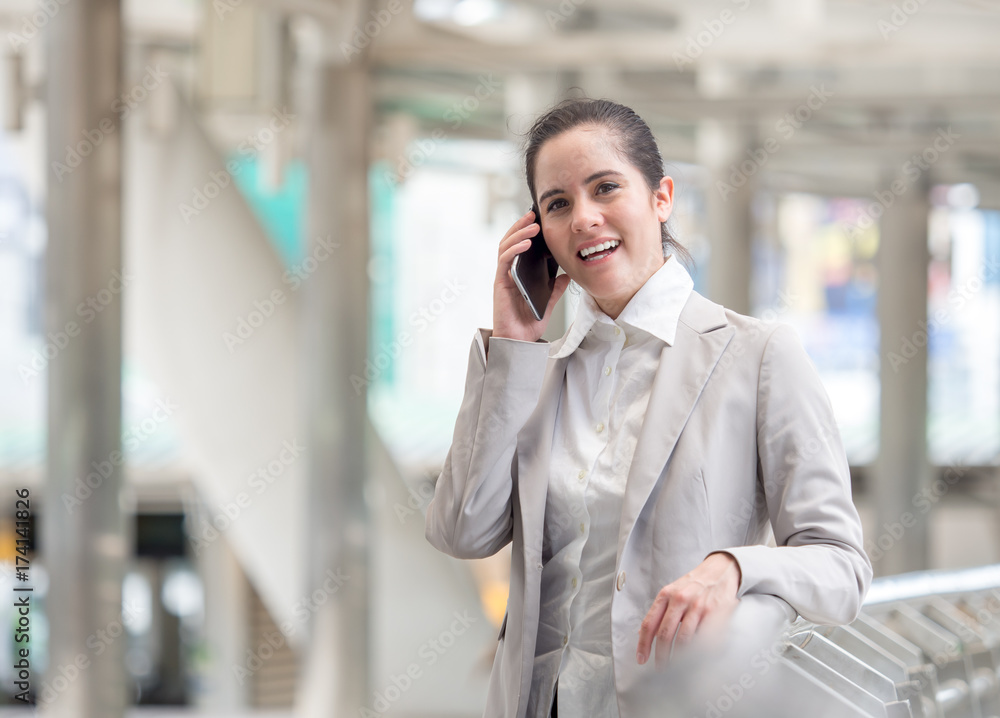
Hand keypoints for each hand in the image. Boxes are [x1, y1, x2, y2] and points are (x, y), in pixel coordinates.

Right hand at [492, 209, 570, 343]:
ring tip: (532, 224)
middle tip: (533, 213)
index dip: (527, 231)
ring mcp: (504, 276)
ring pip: (506, 246)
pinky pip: (505, 260)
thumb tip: (567, 275)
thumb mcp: (548, 303)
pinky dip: (515, 249)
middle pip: (511, 241)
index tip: (539, 219)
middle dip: (521, 225)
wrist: (519, 341)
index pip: (520, 246)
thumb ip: (555, 288)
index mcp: (519, 274)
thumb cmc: (529, 324)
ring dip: (519, 233)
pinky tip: (526, 243)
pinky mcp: (500, 282)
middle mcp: (509, 272)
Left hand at [636, 552, 740, 667]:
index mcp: (666, 594)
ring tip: (677, 668)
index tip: (642, 659)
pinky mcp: (715, 612)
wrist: (720, 570)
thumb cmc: (694, 584)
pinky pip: (704, 638)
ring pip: (684, 640)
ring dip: (679, 658)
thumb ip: (659, 611)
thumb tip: (643, 633)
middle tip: (661, 669)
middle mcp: (680, 599)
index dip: (644, 644)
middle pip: (665, 635)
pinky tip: (696, 659)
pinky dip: (699, 651)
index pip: (650, 623)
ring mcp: (698, 606)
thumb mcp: (672, 591)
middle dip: (662, 656)